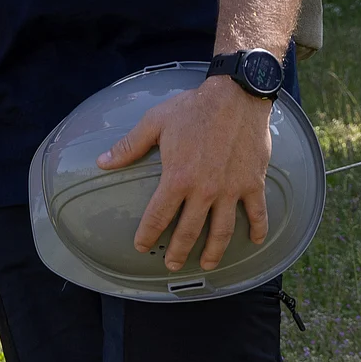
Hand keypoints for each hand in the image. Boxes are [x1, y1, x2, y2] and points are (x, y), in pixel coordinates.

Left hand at [97, 76, 271, 272]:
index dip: (148, 234)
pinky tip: (255, 242)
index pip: (158, 216)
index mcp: (178, 177)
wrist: (236, 96)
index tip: (142, 246)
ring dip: (214, 251)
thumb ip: (129, 146)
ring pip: (222, 231)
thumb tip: (102, 162)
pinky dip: (258, 229)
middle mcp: (204, 190)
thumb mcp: (155, 122)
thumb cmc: (194, 107)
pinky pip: (257, 213)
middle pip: (190, 231)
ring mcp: (230, 189)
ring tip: (206, 265)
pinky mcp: (252, 183)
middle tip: (171, 264)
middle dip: (178, 251)